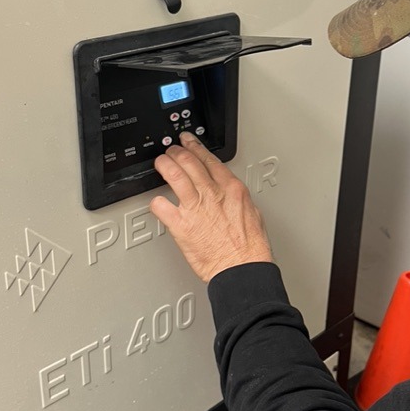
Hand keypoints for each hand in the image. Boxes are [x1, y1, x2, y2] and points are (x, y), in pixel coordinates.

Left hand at [150, 132, 273, 282]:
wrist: (242, 269)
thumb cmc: (250, 249)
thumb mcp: (253, 214)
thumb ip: (237, 200)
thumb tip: (231, 197)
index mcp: (231, 189)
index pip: (208, 159)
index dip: (195, 146)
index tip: (188, 141)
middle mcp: (212, 194)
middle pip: (188, 161)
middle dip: (176, 152)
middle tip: (170, 151)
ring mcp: (195, 208)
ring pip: (173, 174)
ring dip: (164, 165)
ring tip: (160, 163)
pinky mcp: (181, 226)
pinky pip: (160, 206)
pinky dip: (156, 202)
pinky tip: (157, 202)